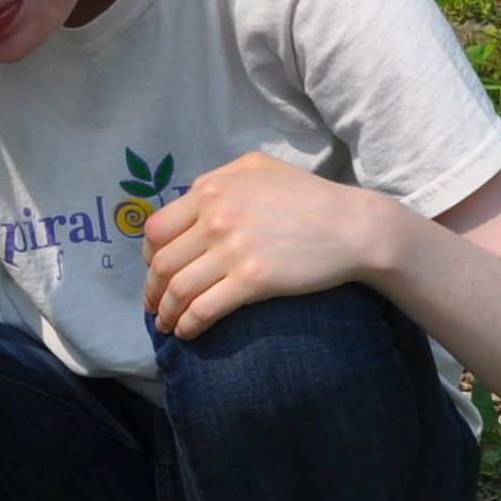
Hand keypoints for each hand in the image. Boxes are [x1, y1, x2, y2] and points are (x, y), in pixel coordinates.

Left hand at [141, 151, 400, 339]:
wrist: (351, 226)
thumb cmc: (308, 196)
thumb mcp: (259, 167)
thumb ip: (219, 176)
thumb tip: (189, 196)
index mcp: (212, 190)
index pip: (157, 228)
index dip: (149, 256)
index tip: (156, 272)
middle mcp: (216, 218)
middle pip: (163, 263)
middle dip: (152, 291)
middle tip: (155, 307)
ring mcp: (233, 250)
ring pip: (179, 289)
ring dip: (166, 313)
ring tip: (168, 325)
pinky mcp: (252, 280)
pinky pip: (205, 308)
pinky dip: (189, 325)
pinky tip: (188, 333)